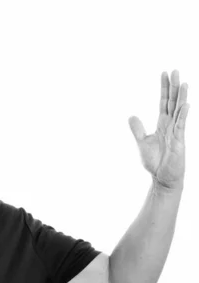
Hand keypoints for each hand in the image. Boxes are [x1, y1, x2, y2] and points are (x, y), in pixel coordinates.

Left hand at [128, 70, 189, 191]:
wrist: (162, 177)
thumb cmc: (155, 162)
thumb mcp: (142, 142)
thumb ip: (138, 129)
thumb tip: (131, 116)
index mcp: (162, 124)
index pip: (164, 102)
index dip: (164, 88)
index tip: (164, 74)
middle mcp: (171, 125)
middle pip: (173, 102)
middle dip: (173, 87)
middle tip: (174, 70)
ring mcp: (176, 132)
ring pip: (179, 110)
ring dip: (181, 97)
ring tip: (183, 82)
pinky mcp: (179, 141)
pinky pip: (181, 125)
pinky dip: (183, 115)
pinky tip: (185, 104)